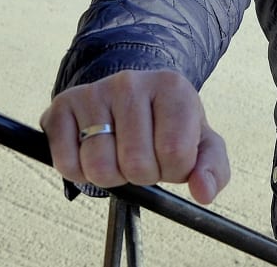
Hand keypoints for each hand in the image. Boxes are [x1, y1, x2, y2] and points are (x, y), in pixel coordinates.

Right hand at [41, 69, 229, 204]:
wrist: (131, 99)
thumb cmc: (169, 126)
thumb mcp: (201, 143)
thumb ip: (214, 169)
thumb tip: (204, 192)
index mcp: (171, 88)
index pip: (174, 153)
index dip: (173, 170)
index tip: (171, 156)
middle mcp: (130, 82)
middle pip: (135, 164)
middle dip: (141, 175)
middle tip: (142, 156)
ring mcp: (94, 92)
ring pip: (99, 168)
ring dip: (110, 176)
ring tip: (117, 154)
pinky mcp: (62, 106)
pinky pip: (67, 163)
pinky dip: (79, 172)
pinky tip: (91, 151)